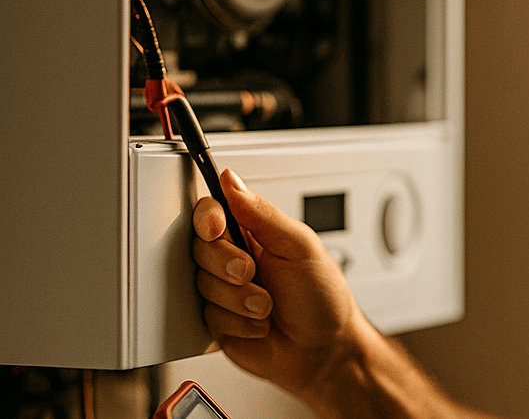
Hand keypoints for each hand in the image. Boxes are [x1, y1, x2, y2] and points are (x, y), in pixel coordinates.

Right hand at [192, 169, 364, 397]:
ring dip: (239, 299)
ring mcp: (225, 291)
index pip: (213, 212)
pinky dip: (239, 323)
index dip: (207, 217)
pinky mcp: (219, 322)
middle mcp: (235, 259)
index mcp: (254, 233)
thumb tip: (232, 180)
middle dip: (227, 264)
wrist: (325, 351)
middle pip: (201, 248)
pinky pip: (208, 317)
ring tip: (268, 305)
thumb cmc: (323, 298)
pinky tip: (260, 325)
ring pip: (203, 285)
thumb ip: (263, 214)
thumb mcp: (301, 247)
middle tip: (252, 273)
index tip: (216, 227)